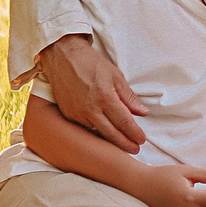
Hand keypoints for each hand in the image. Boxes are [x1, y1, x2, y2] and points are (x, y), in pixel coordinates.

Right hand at [39, 35, 147, 152]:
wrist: (63, 57)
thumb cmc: (91, 63)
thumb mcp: (115, 76)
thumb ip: (129, 97)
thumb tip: (142, 112)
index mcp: (105, 98)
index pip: (124, 122)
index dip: (134, 133)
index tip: (142, 140)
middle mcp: (90, 109)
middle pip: (111, 133)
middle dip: (125, 143)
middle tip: (135, 149)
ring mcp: (77, 113)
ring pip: (97, 132)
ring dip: (110, 140)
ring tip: (123, 144)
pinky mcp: (68, 114)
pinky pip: (85, 127)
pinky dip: (96, 132)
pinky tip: (104, 134)